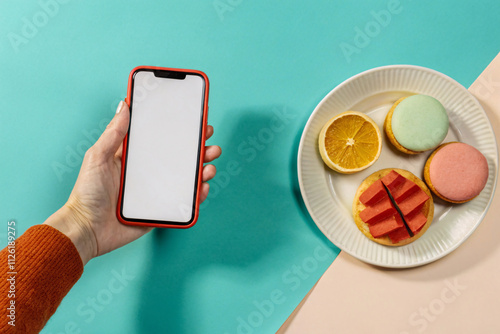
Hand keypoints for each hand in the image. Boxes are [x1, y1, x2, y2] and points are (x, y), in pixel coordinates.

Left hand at [45, 101, 220, 264]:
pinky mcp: (161, 211)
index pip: (162, 140)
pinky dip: (197, 195)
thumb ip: (113, 133)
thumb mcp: (97, 157)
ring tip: (209, 165)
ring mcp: (156, 192)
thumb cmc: (86, 193)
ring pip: (186, 179)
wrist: (86, 229)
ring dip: (202, 170)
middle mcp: (148, 174)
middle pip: (179, 158)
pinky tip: (203, 187)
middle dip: (198, 148)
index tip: (195, 120)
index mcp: (135, 158)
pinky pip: (184, 202)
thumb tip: (124, 105)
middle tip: (209, 140)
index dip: (179, 130)